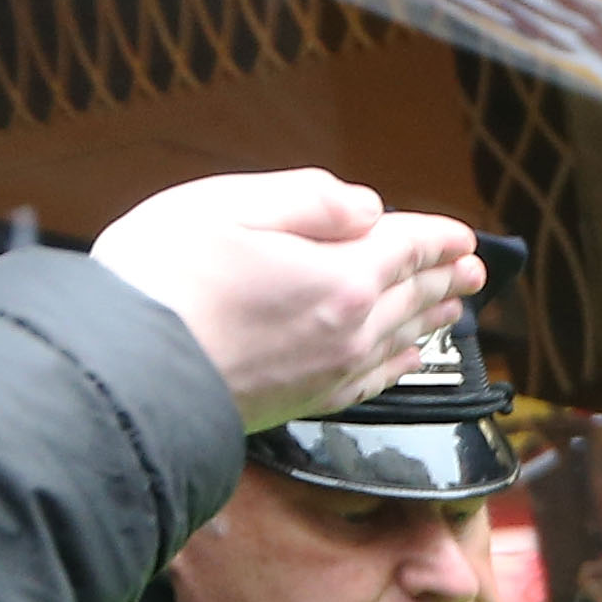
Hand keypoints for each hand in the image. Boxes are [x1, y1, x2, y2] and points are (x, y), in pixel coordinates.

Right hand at [90, 173, 482, 429]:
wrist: (126, 370)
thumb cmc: (162, 280)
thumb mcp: (229, 204)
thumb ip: (307, 200)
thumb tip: (365, 207)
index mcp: (339, 276)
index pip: (406, 248)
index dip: (438, 237)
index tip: (462, 235)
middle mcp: (349, 331)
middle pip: (412, 297)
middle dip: (446, 278)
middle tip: (474, 270)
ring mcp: (330, 372)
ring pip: (401, 339)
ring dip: (432, 318)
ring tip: (454, 307)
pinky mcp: (306, 401)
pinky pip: (374, 380)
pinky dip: (400, 362)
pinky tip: (407, 357)